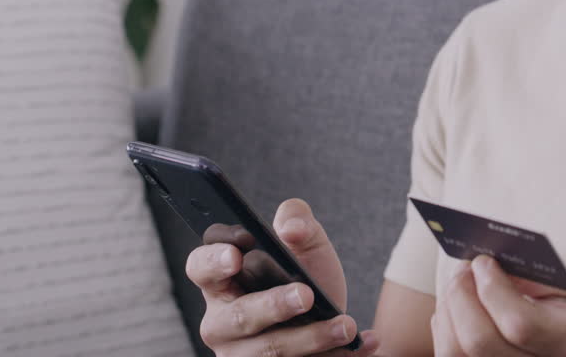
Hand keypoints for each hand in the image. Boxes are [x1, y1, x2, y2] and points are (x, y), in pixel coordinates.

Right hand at [186, 197, 381, 355]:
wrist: (331, 319)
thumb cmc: (307, 277)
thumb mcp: (307, 244)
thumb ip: (298, 221)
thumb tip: (291, 228)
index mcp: (222, 282)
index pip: (200, 268)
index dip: (212, 262)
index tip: (237, 255)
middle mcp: (223, 322)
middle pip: (239, 317)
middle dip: (273, 306)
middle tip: (306, 294)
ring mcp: (242, 354)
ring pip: (271, 350)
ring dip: (312, 338)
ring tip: (346, 325)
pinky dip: (336, 355)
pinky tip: (365, 343)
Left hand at [432, 255, 565, 356]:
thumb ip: (535, 274)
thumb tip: (485, 263)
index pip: (519, 323)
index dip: (493, 289)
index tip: (484, 261)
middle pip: (479, 341)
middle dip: (461, 295)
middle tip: (465, 267)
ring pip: (456, 353)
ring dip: (448, 310)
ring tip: (458, 284)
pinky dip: (445, 328)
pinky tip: (456, 310)